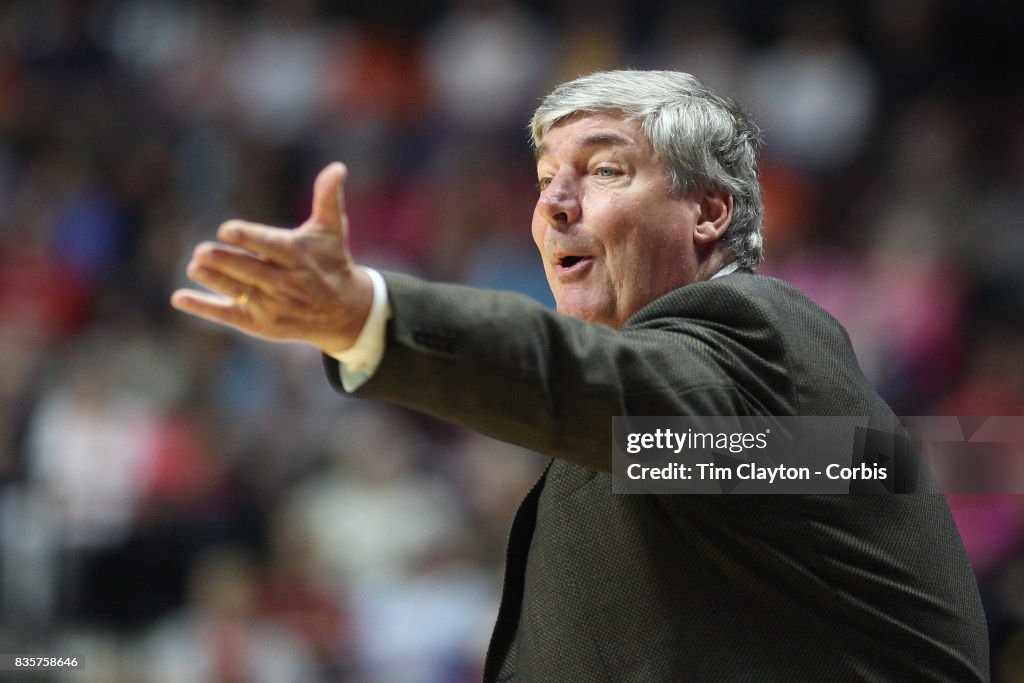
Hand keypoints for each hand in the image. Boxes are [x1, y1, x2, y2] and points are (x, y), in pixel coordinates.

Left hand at [171, 162, 372, 353]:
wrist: (344, 313)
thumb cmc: (331, 262)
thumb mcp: (332, 230)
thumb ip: (328, 198)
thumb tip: (337, 167)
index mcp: (298, 256)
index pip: (270, 246)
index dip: (249, 238)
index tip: (227, 230)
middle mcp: (285, 282)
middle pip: (251, 271)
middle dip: (226, 262)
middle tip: (202, 251)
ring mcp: (271, 305)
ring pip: (238, 291)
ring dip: (215, 280)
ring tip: (194, 267)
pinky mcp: (259, 323)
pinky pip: (228, 315)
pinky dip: (204, 307)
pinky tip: (179, 298)